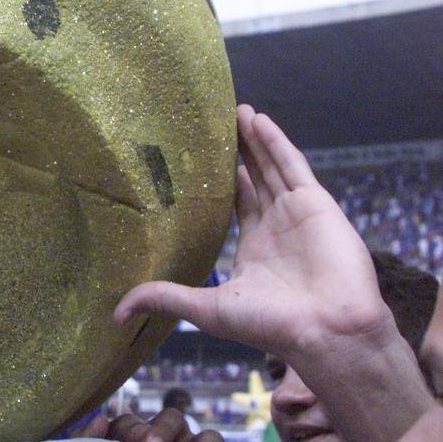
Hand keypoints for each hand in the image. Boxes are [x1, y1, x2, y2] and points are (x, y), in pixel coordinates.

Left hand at [114, 104, 386, 362]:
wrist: (327, 330)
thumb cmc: (270, 325)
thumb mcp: (206, 309)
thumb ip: (164, 299)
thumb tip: (115, 314)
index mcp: (252, 249)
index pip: (232, 204)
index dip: (217, 180)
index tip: (195, 158)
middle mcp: (274, 226)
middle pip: (252, 178)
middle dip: (235, 151)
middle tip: (213, 123)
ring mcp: (296, 213)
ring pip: (270, 166)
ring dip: (253, 139)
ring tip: (235, 110)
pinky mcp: (316, 203)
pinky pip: (293, 165)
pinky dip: (276, 142)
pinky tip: (258, 120)